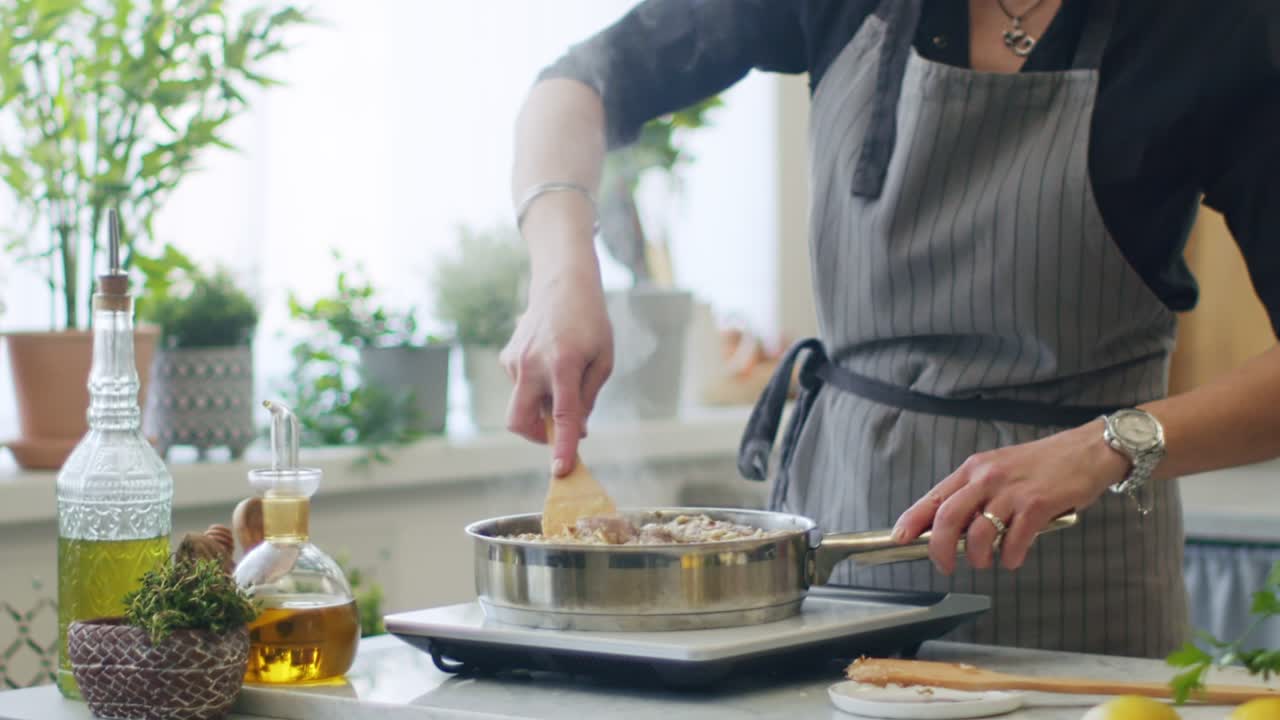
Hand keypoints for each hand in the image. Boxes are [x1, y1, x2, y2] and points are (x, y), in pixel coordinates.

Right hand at [500, 259, 612, 475]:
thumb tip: (576, 430)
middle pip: (519, 421)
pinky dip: (536, 387)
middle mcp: (532, 365)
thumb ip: (588, 397)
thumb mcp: (603, 360)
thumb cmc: (590, 321)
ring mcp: (515, 361)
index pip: (561, 416)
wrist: (562, 283)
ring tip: (563, 375)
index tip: (560, 470)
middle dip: (536, 436)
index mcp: (562, 366)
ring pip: (523, 404)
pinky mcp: (507, 358)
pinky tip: (550, 361)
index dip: (561, 446)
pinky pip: (521, 387)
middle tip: (556, 432)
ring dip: (542, 405)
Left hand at [892, 421, 1129, 572]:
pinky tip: (1014, 558)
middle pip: (948, 518)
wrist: (1088, 450)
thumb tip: (954, 530)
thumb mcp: (1000, 470)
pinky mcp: (1037, 504)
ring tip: (986, 562)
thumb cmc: (1042, 464)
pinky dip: (1011, 557)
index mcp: (973, 469)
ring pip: (979, 534)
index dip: (913, 519)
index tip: (899, 537)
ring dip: (979, 557)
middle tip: (944, 566)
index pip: (934, 496)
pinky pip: (1014, 540)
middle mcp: (986, 477)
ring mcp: (1011, 490)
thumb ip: (976, 495)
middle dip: (941, 549)